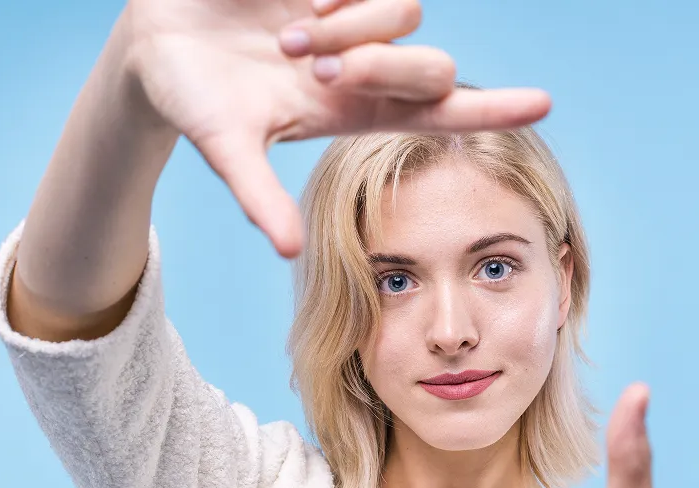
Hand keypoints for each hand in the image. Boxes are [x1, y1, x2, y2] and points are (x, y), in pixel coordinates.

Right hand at [121, 0, 550, 256]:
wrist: (154, 43)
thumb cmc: (190, 101)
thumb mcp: (224, 148)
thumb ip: (260, 197)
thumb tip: (291, 253)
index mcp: (351, 111)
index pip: (438, 113)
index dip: (491, 110)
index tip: (544, 104)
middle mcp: (364, 65)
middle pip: (433, 66)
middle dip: (383, 66)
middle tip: (312, 64)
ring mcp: (352, 16)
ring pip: (407, 11)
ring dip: (350, 26)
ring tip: (288, 35)